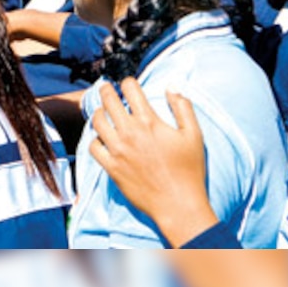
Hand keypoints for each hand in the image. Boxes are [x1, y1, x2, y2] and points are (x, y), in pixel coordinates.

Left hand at [88, 76, 217, 246]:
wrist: (179, 205)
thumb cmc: (189, 170)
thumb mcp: (194, 135)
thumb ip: (182, 107)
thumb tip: (171, 86)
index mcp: (149, 121)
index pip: (130, 88)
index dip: (128, 82)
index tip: (128, 84)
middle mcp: (130, 132)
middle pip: (108, 100)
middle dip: (106, 89)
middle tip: (106, 87)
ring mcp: (118, 150)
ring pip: (97, 121)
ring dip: (99, 112)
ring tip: (102, 112)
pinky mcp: (111, 167)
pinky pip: (93, 147)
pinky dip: (95, 139)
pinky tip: (102, 138)